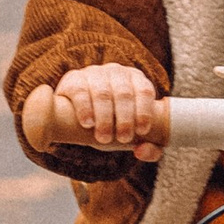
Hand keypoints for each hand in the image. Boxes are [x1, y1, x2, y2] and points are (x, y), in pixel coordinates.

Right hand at [51, 64, 166, 156]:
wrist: (79, 114)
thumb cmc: (115, 123)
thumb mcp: (133, 133)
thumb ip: (149, 148)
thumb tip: (141, 151)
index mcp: (136, 80)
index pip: (144, 91)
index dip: (144, 110)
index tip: (142, 131)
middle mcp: (116, 72)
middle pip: (124, 93)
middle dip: (125, 119)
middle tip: (123, 139)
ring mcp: (94, 73)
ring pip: (102, 93)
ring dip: (105, 117)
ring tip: (104, 138)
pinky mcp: (74, 79)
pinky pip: (80, 91)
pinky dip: (85, 108)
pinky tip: (87, 123)